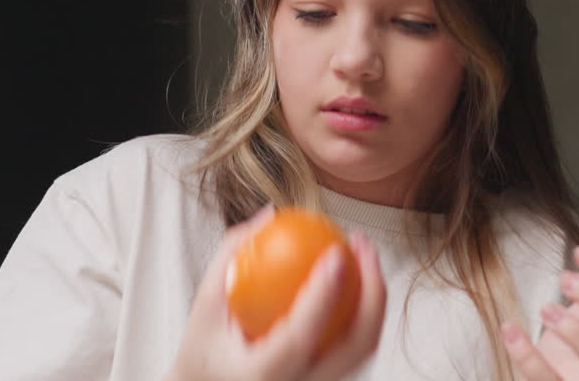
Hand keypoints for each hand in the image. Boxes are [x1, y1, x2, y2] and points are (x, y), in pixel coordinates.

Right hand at [165, 205, 386, 380]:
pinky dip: (363, 309)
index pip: (301, 336)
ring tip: (365, 255)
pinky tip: (355, 275)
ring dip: (374, 298)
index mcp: (263, 375)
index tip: (336, 253)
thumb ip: (232, 255)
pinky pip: (355, 344)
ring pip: (364, 347)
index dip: (324, 294)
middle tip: (362, 246)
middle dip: (373, 292)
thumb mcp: (205, 305)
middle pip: (355, 346)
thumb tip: (270, 213)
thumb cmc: (203, 351)